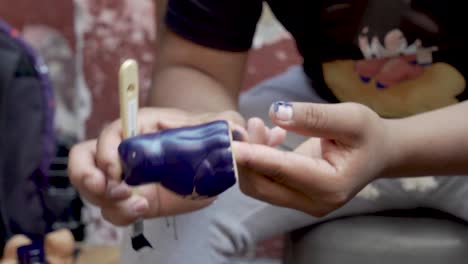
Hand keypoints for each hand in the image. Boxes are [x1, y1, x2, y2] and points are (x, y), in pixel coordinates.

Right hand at [68, 107, 281, 224]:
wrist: (202, 154)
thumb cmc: (207, 135)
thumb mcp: (220, 128)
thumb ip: (235, 129)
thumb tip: (262, 130)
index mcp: (144, 125)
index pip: (113, 130)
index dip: (107, 148)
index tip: (118, 169)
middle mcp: (128, 148)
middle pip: (87, 158)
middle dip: (91, 176)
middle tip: (117, 190)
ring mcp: (127, 173)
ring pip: (95, 186)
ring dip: (107, 200)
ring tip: (135, 206)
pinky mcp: (132, 195)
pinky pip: (113, 205)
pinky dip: (120, 211)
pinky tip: (140, 211)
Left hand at [233, 102, 389, 216]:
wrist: (378, 152)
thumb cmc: (368, 134)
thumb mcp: (350, 118)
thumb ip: (313, 117)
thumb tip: (275, 112)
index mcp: (332, 186)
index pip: (284, 172)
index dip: (256, 157)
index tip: (232, 145)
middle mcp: (315, 202)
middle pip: (263, 186)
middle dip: (247, 156)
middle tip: (249, 122)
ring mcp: (303, 203)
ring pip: (258, 185)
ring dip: (250, 156)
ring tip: (260, 125)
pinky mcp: (293, 197)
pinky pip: (264, 181)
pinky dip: (258, 159)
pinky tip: (273, 136)